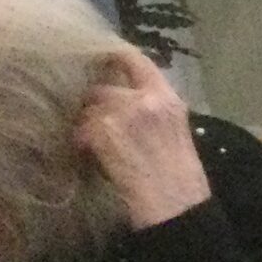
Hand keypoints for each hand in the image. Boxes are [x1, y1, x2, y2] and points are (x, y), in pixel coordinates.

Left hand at [73, 49, 209, 229]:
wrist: (175, 207)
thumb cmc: (180, 181)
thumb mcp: (175, 134)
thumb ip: (152, 111)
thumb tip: (119, 101)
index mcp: (169, 99)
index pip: (137, 60)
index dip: (112, 54)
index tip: (96, 57)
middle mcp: (146, 99)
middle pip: (103, 86)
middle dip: (94, 104)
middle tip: (93, 123)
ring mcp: (123, 113)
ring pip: (88, 108)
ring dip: (85, 126)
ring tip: (94, 147)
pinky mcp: (102, 130)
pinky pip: (80, 130)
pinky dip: (81, 144)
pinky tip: (91, 159)